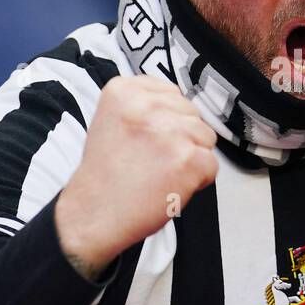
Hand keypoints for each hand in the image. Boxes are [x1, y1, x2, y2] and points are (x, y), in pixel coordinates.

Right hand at [55, 76, 217, 278]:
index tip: (149, 138)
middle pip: (191, 113)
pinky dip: (198, 180)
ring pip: (205, 137)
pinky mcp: (187, 158)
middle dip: (180, 137)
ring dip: (190, 157)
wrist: (93, 214)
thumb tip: (181, 108)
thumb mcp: (112, 120)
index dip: (166, 120)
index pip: (172, 93)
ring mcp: (169, 131)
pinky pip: (211, 165)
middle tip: (152, 159)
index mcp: (124, 91)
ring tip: (160, 172)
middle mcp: (146, 105)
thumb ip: (144, 106)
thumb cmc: (105, 174)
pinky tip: (170, 185)